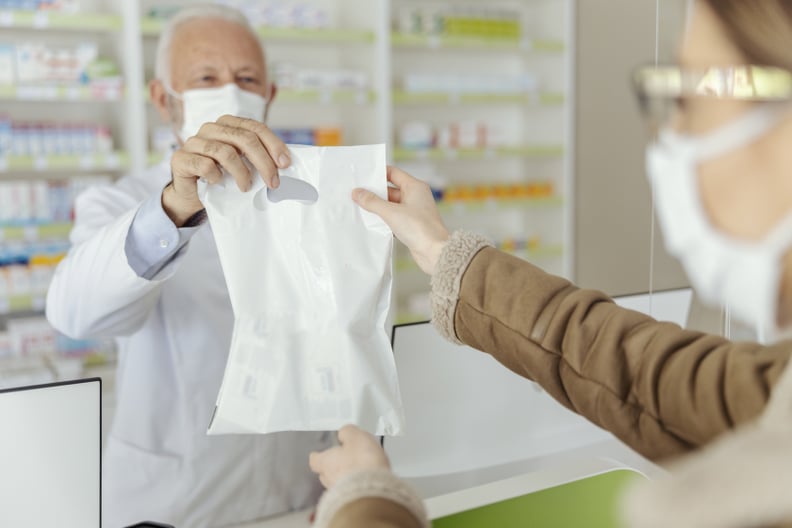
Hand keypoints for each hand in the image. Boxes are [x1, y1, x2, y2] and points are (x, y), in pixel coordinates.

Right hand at [164, 115, 290, 225]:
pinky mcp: (181, 158)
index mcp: (228, 124)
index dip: (273, 144)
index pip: (255, 127)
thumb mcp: (243, 164)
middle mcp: (211, 128)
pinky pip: (204, 165)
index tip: (285, 164)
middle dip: (263, 162)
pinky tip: (219, 183)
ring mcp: (194, 142)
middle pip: (244, 139)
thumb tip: (285, 164)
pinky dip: (216, 176)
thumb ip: (258, 158)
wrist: (192, 195)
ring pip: (225, 152)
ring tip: (246, 187)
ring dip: (242, 173)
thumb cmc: (222, 177)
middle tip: (273, 182)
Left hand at [309, 425, 390, 488]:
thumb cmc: (362, 463)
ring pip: (338, 482)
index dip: (319, 454)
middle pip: (325, 472)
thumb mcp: (355, 437)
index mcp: (326, 462)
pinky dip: (355, 486)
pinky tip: (365, 480)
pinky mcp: (352, 500)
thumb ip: (347, 432)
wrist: (373, 489)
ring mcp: (340, 492)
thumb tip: (345, 432)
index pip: (315, 459)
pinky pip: (350, 491)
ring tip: (359, 469)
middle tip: (345, 458)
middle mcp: (329, 479)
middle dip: (334, 465)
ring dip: (346, 476)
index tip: (320, 452)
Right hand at [353, 166, 449, 273]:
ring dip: (377, 207)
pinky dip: (383, 219)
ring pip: (391, 205)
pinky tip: (371, 223)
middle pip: (390, 190)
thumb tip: (357, 193)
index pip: (393, 173)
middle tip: (356, 194)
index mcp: (415, 187)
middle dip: (374, 193)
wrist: (434, 252)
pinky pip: (393, 218)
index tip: (363, 176)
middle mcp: (415, 197)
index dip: (378, 174)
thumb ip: (372, 202)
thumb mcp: (391, 212)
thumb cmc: (420, 228)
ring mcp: (413, 211)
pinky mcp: (411, 225)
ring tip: (359, 207)